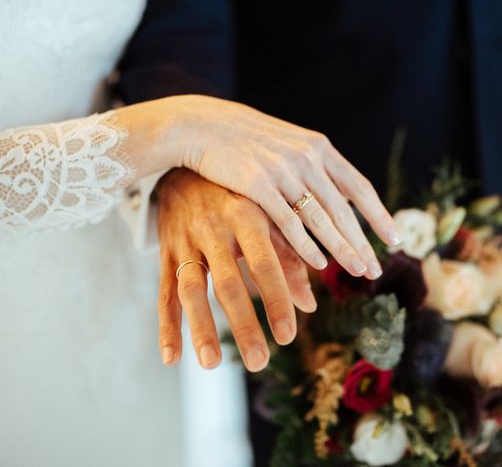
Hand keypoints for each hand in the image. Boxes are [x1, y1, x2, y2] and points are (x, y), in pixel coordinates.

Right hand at [119, 95, 398, 279]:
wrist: (200, 124)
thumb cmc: (245, 139)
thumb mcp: (286, 143)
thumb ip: (311, 164)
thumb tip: (335, 190)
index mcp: (318, 147)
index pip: (358, 186)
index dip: (378, 214)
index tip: (394, 238)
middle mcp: (307, 158)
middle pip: (344, 209)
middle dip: (363, 242)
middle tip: (376, 268)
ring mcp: (284, 170)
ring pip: (322, 218)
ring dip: (343, 248)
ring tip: (359, 271)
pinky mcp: (258, 184)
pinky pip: (289, 222)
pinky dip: (307, 245)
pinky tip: (320, 264)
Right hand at [154, 168, 316, 371]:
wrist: (187, 166)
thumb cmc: (240, 195)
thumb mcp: (268, 217)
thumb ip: (290, 258)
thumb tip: (310, 306)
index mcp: (247, 216)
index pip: (266, 263)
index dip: (277, 299)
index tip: (288, 336)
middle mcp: (215, 230)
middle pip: (228, 283)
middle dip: (243, 324)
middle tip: (259, 362)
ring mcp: (186, 242)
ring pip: (191, 290)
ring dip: (200, 328)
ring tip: (211, 365)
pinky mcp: (165, 253)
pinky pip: (163, 293)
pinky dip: (165, 326)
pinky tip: (170, 358)